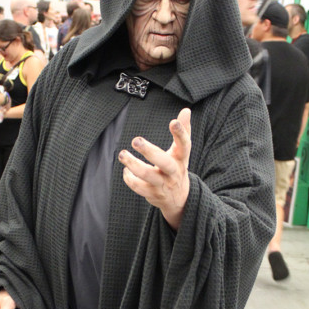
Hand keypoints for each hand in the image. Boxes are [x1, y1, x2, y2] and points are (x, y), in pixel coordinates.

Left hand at [119, 108, 190, 230]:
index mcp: (181, 159)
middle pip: (164, 162)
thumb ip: (184, 131)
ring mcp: (163, 184)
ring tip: (122, 154)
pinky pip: (138, 186)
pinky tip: (126, 170)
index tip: (173, 121)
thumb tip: (186, 110)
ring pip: (147, 175)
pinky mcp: (153, 194)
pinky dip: (129, 178)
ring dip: (132, 164)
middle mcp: (173, 172)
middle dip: (149, 151)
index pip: (184, 145)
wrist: (179, 199)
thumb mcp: (182, 152)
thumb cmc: (177, 168)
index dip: (180, 134)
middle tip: (136, 140)